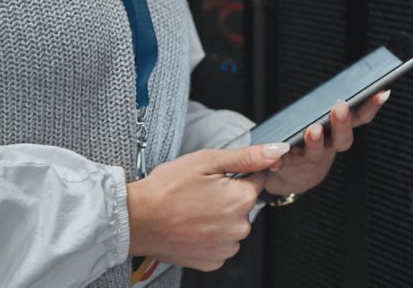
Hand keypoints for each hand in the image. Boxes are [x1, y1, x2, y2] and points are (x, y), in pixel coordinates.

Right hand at [126, 142, 287, 270]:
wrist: (137, 219)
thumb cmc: (166, 189)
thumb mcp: (207, 161)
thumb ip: (246, 157)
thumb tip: (276, 151)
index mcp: (241, 199)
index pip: (256, 180)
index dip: (235, 175)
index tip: (214, 178)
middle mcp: (239, 227)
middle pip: (244, 204)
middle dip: (227, 196)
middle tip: (199, 193)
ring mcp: (226, 248)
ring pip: (232, 225)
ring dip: (219, 217)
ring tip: (192, 210)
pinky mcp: (213, 262)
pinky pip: (221, 244)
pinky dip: (210, 236)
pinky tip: (192, 226)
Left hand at [263, 89, 390, 198]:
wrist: (296, 174)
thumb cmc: (312, 138)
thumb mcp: (325, 121)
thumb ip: (333, 106)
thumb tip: (347, 76)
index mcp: (340, 131)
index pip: (361, 118)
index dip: (372, 106)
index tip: (382, 91)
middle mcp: (329, 146)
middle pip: (341, 139)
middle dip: (342, 123)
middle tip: (341, 107)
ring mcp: (310, 158)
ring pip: (314, 152)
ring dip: (315, 142)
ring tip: (314, 130)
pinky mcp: (288, 165)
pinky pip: (284, 162)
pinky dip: (280, 159)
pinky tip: (276, 155)